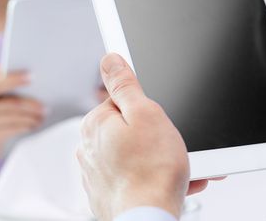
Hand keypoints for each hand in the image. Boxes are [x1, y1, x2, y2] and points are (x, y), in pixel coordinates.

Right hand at [0, 71, 43, 172]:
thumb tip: (2, 68)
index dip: (15, 79)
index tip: (33, 76)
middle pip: (8, 103)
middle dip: (30, 103)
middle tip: (45, 104)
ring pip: (13, 117)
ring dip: (31, 116)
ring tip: (43, 114)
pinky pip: (13, 129)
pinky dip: (26, 125)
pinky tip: (34, 124)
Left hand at [78, 53, 189, 220]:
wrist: (148, 219)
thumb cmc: (151, 172)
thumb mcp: (145, 113)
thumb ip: (125, 84)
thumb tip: (110, 59)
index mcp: (96, 124)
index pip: (122, 100)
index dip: (147, 108)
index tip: (159, 120)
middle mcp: (90, 148)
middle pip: (129, 128)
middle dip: (154, 135)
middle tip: (169, 146)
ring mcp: (98, 173)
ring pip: (134, 154)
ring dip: (157, 158)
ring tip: (175, 167)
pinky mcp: (108, 193)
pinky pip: (133, 176)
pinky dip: (151, 177)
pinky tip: (168, 182)